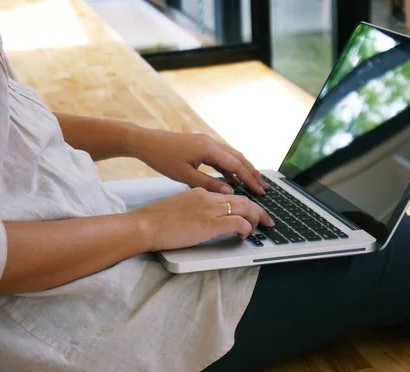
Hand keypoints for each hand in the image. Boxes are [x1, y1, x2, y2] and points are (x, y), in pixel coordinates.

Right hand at [133, 188, 274, 251]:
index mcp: (200, 192)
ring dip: (256, 218)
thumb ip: (194, 208)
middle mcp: (208, 197)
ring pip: (245, 208)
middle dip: (258, 210)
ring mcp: (210, 209)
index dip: (244, 204)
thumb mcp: (179, 207)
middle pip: (242, 199)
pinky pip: (239, 222)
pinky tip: (245, 235)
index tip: (250, 211)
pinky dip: (247, 228)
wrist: (145, 225)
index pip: (229, 195)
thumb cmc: (156, 220)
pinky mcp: (210, 223)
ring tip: (259, 228)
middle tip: (266, 220)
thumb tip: (202, 218)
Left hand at [135, 130, 267, 194]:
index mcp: (209, 149)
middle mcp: (211, 142)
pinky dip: (230, 167)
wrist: (145, 142)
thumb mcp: (185, 175)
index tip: (260, 191)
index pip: (236, 165)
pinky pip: (221, 156)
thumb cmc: (162, 158)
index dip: (250, 179)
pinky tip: (232, 178)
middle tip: (263, 187)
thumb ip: (209, 184)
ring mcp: (206, 142)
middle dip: (252, 173)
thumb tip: (229, 192)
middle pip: (239, 158)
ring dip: (243, 169)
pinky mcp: (200, 145)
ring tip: (253, 183)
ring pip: (232, 156)